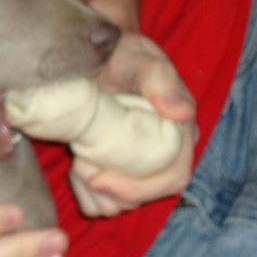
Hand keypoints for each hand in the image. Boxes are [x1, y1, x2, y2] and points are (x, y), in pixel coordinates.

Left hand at [70, 33, 196, 216]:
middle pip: (146, 196)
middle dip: (113, 194)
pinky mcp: (115, 169)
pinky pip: (104, 200)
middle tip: (80, 171)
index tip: (100, 179)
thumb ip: (159, 78)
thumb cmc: (121, 54)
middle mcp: (162, 153)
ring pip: (123, 202)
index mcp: (178, 132)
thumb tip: (180, 112)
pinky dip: (87, 194)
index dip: (139, 188)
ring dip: (97, 194)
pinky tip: (75, 172)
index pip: (173, 176)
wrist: (94, 58)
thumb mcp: (138, 56)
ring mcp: (137, 164)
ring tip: (77, 166)